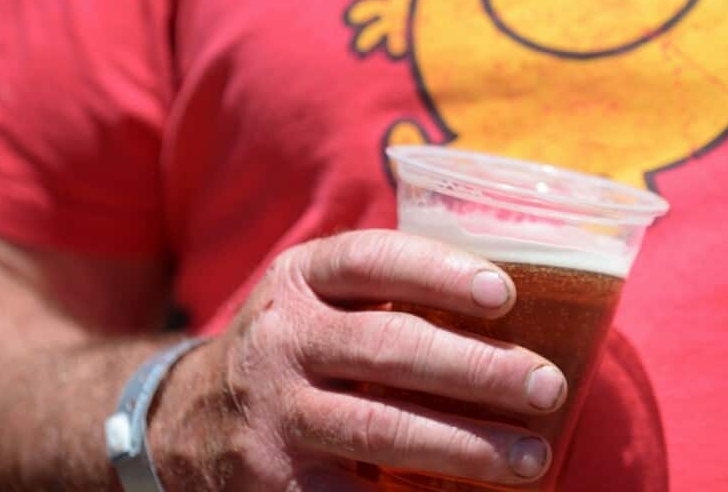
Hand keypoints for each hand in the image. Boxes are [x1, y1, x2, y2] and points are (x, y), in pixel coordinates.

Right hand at [147, 230, 566, 490]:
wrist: (180, 424)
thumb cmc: (296, 351)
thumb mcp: (319, 301)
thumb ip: (390, 294)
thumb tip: (524, 298)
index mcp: (301, 279)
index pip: (372, 258)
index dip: (440, 271)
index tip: (505, 294)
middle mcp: (281, 339)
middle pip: (389, 348)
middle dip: (478, 369)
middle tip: (547, 387)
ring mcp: (273, 414)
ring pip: (379, 429)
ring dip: (466, 446)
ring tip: (533, 457)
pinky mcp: (272, 482)